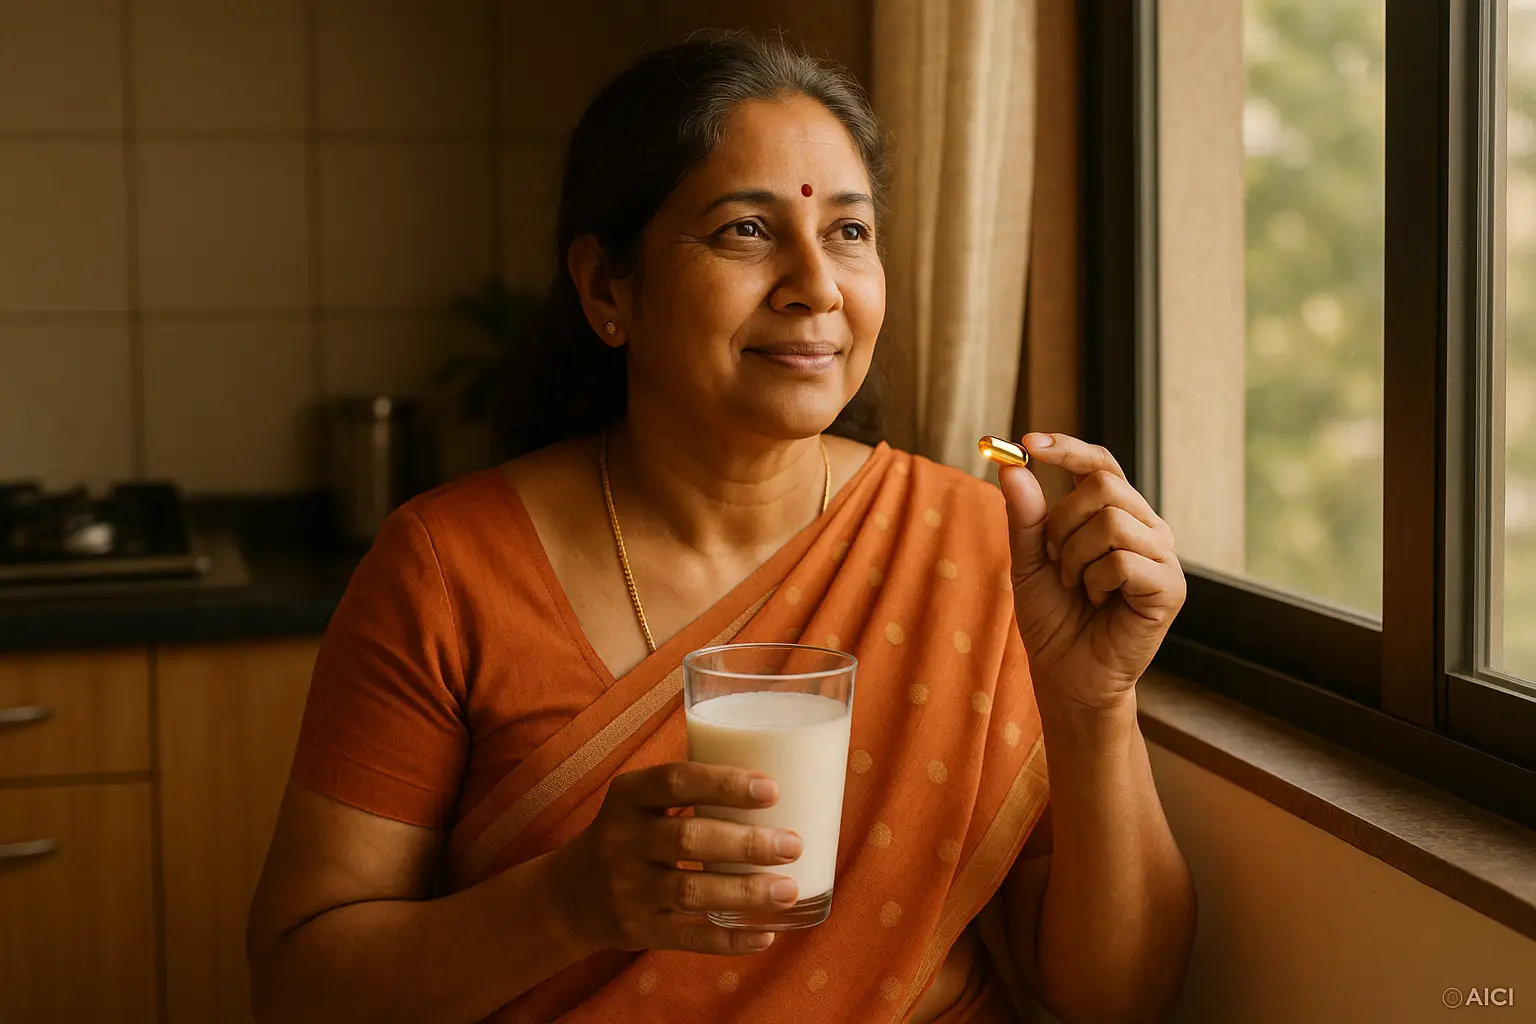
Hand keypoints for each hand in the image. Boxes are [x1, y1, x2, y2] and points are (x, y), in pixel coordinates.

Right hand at [548, 762, 803, 954]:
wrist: (571, 895)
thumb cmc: (630, 835)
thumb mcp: (639, 802)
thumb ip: (689, 790)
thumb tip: (780, 781)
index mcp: (627, 797)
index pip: (674, 781)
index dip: (723, 783)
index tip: (771, 788)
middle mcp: (621, 841)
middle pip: (689, 839)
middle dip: (747, 843)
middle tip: (792, 844)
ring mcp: (627, 890)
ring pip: (690, 892)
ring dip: (745, 892)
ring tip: (789, 888)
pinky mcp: (637, 932)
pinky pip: (689, 938)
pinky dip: (730, 939)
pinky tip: (766, 933)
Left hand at [999, 433, 1185, 711]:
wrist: (1068, 675)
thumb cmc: (1054, 618)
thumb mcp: (1029, 561)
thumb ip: (1025, 516)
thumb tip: (1013, 469)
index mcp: (1118, 515)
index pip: (1101, 464)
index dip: (1068, 448)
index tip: (1029, 442)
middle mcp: (1147, 528)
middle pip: (1103, 485)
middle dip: (1062, 522)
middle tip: (1056, 561)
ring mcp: (1163, 556)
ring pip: (1110, 521)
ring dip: (1074, 558)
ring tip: (1077, 587)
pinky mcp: (1170, 587)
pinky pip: (1122, 560)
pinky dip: (1096, 582)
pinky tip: (1099, 602)